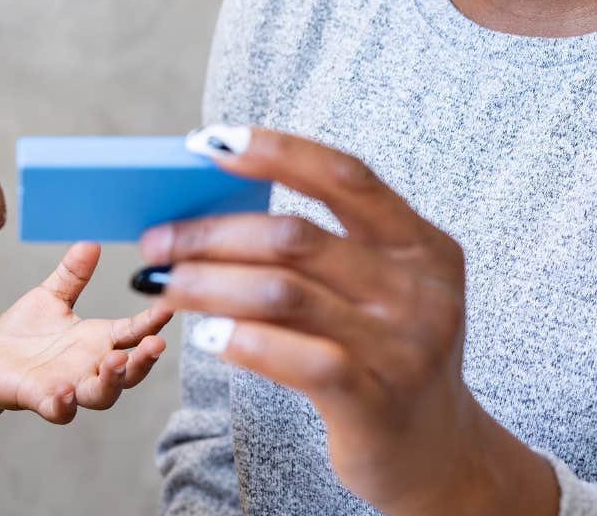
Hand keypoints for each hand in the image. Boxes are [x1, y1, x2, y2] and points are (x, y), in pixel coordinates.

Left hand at [0, 242, 172, 422]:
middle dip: (144, 360)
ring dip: (113, 381)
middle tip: (155, 344)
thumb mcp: (51, 297)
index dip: (152, 322)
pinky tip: (65, 392)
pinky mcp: (39, 399)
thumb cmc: (24, 333)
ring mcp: (68, 386)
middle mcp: (90, 367)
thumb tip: (91, 242)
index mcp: (98, 340)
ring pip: (102, 395)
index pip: (133, 333)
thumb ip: (72, 275)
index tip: (168, 306)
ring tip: (116, 362)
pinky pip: (58, 409)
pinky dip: (64, 405)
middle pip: (130, 372)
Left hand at [140, 128, 555, 514]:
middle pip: (296, 237)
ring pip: (283, 293)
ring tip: (162, 283)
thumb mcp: (378, 295)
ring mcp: (403, 347)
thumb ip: (321, 255)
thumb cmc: (386, 359)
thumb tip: (211, 213)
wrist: (438, 455)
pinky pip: (297, 357)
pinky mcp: (377, 400)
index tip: (210, 142)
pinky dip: (243, 341)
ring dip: (207, 283)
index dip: (276, 151)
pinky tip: (206, 336)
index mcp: (423, 246)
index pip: (345, 177)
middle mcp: (420, 290)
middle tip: (157, 239)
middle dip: (212, 233)